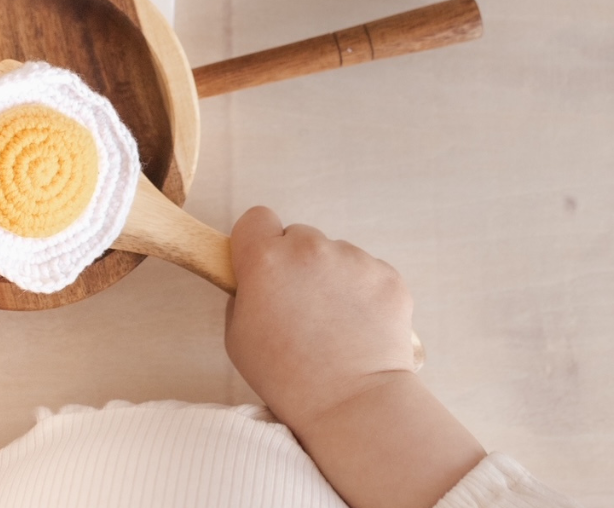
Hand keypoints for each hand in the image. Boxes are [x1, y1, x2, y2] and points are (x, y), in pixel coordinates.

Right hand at [225, 207, 483, 507]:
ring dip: (333, 278)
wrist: (352, 405)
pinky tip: (361, 327)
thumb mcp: (237, 335)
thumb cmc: (287, 377)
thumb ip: (245, 293)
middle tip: (303, 305)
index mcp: (265, 258)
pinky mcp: (386, 275)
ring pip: (336, 255)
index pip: (257, 218)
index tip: (264, 264)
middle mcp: (309, 248)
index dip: (259, 241)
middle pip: (299, 237)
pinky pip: (368, 272)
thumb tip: (259, 279)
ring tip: (336, 324)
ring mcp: (352, 259)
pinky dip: (364, 293)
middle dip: (298, 263)